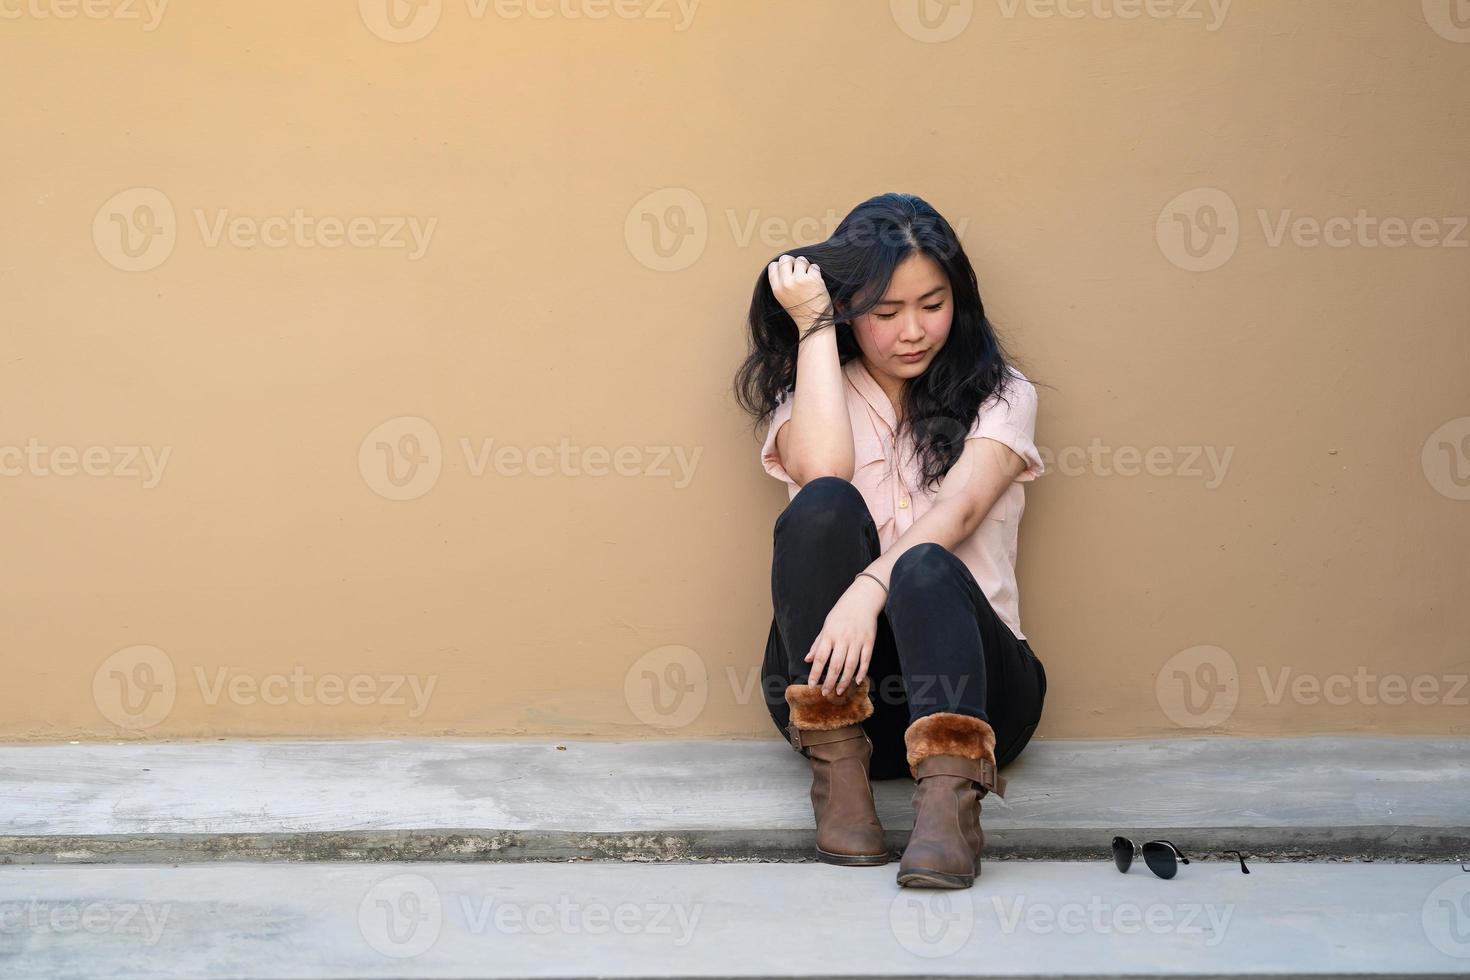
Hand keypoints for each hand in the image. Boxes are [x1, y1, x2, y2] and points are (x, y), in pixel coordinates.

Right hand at [767, 254, 832, 327]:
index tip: (789, 270)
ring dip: (806, 265)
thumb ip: (781, 282)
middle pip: (785, 259)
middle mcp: (786, 284)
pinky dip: (816, 271)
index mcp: (777, 289)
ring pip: (800, 260)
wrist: (814, 323)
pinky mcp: (813, 279)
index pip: (773, 266)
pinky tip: (816, 282)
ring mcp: (799, 281)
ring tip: (809, 277)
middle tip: (800, 270)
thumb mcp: (784, 298)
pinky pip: (813, 266)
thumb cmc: (800, 310)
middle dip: (793, 261)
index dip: (781, 265)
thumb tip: (784, 262)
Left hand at [805, 577, 886, 696]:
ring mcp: (857, 641)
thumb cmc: (841, 613)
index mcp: (829, 635)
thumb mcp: (826, 625)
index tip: (811, 685)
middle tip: (825, 693)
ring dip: (844, 681)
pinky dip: (862, 672)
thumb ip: (818, 643)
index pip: (820, 658)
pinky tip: (857, 681)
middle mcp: (842, 639)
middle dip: (829, 682)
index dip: (815, 673)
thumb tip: (807, 659)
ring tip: (839, 691)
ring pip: (850, 666)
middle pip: (835, 666)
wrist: (862, 600)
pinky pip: (865, 661)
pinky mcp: (869, 642)